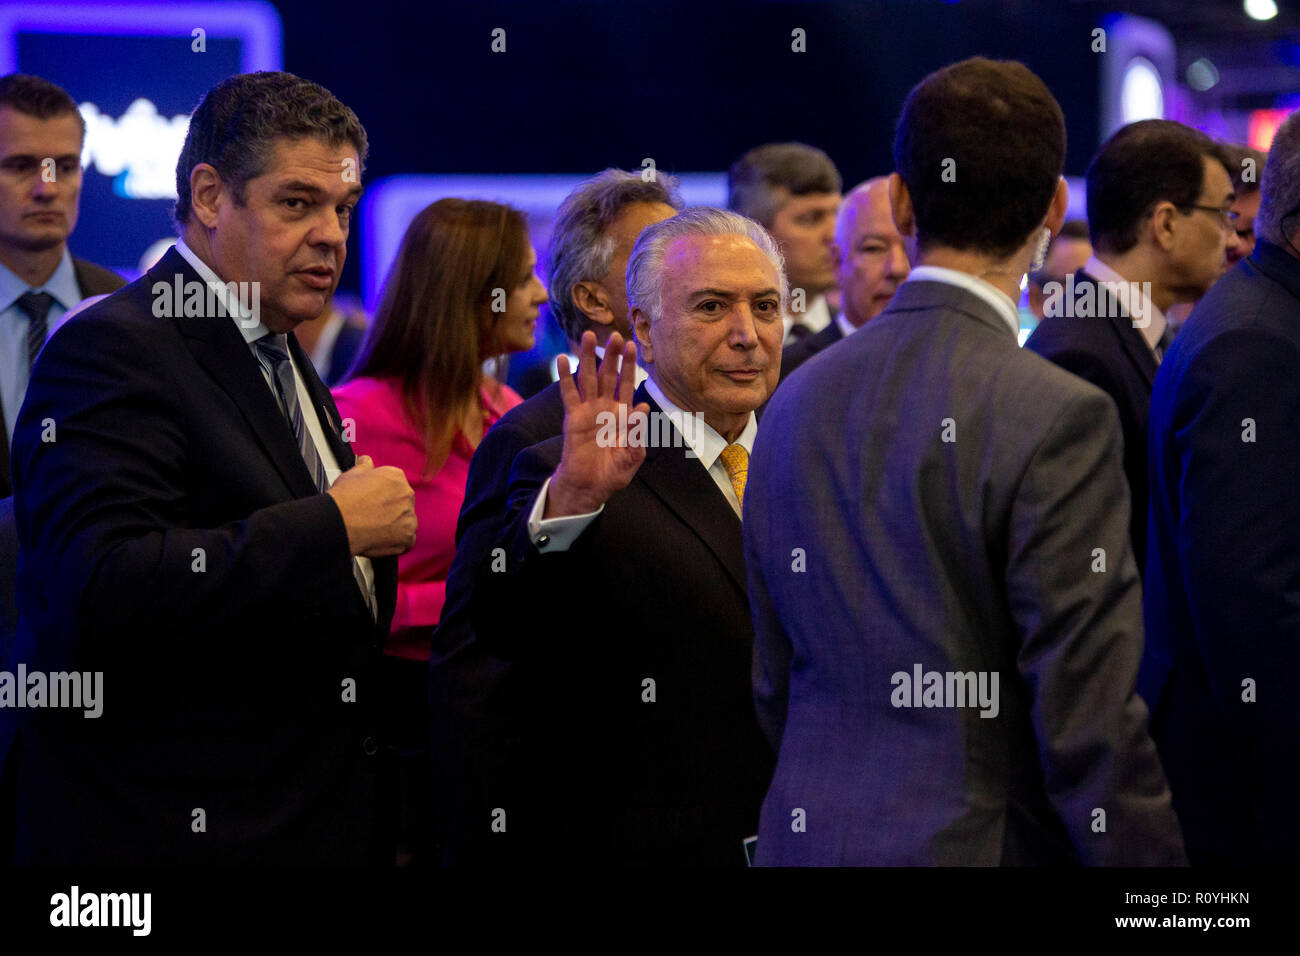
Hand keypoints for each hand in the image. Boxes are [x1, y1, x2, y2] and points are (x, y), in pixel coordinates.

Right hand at [327, 454, 417, 556]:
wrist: (338, 523)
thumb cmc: (344, 500)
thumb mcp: (351, 474)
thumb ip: (364, 466)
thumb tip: (366, 461)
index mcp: (396, 477)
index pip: (397, 485)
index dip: (384, 494)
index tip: (376, 500)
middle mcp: (406, 495)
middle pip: (403, 502)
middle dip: (391, 509)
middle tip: (374, 514)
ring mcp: (409, 517)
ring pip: (406, 521)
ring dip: (395, 525)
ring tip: (375, 528)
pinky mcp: (407, 537)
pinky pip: (407, 540)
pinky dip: (397, 541)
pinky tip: (381, 538)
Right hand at [545, 331, 649, 517]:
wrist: (590, 487)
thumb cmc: (612, 473)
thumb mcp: (632, 456)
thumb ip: (637, 433)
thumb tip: (641, 407)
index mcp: (622, 415)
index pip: (627, 384)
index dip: (629, 365)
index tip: (632, 346)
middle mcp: (605, 408)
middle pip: (609, 375)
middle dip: (612, 355)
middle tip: (616, 335)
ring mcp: (588, 411)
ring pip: (588, 378)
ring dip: (588, 357)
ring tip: (588, 336)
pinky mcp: (573, 418)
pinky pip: (569, 394)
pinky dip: (566, 376)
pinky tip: (563, 359)